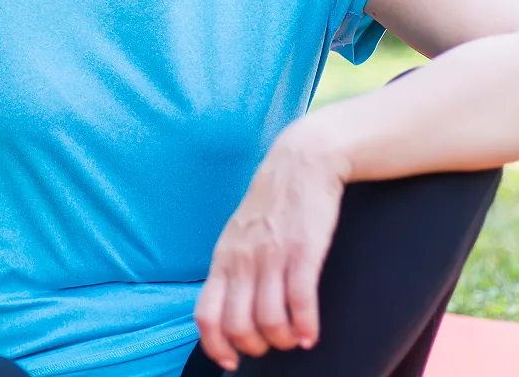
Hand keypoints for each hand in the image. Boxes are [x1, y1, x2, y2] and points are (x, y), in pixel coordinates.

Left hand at [194, 123, 345, 369]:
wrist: (301, 162)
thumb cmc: (272, 203)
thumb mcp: (238, 235)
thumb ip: (233, 269)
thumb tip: (231, 312)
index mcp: (223, 259)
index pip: (206, 315)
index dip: (216, 346)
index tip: (231, 362)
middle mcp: (243, 261)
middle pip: (237, 325)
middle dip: (255, 347)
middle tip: (272, 346)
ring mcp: (272, 256)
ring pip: (269, 321)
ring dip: (284, 340)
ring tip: (295, 339)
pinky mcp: (303, 251)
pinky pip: (301, 302)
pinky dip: (307, 327)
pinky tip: (312, 334)